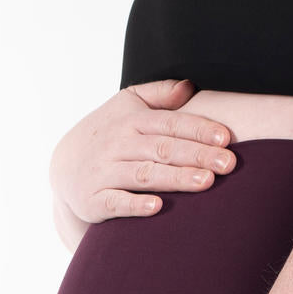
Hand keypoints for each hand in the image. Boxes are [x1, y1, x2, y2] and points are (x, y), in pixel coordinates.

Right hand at [49, 78, 235, 226]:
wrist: (63, 167)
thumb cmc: (109, 133)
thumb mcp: (128, 105)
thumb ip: (159, 93)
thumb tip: (189, 86)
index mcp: (131, 120)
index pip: (170, 123)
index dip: (199, 130)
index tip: (226, 139)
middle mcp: (117, 144)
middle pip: (162, 149)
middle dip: (197, 156)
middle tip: (228, 164)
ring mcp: (104, 172)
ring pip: (144, 174)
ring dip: (176, 178)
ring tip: (206, 182)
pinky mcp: (93, 200)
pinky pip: (115, 202)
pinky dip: (135, 205)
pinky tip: (158, 206)